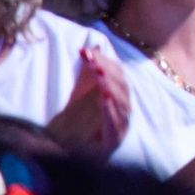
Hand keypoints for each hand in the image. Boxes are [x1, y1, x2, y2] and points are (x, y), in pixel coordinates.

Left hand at [46, 45, 129, 159]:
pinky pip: (114, 122)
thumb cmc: (79, 119)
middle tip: (92, 61)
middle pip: (121, 84)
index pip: (117, 72)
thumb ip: (89, 70)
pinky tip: (102, 97)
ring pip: (120, 101)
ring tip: (97, 74)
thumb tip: (93, 44)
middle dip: (106, 71)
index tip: (87, 52)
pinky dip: (109, 109)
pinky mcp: (114, 139)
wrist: (69, 150)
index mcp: (120, 93)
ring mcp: (122, 123)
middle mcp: (125, 106)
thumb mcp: (82, 91)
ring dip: (109, 86)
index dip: (104, 61)